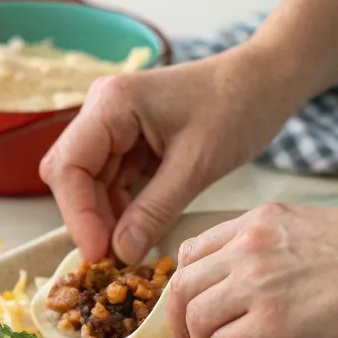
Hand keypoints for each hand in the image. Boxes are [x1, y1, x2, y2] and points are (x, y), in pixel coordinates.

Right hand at [40, 47, 295, 265]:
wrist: (267, 79)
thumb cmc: (239, 107)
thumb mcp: (197, 165)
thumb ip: (155, 211)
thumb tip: (120, 254)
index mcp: (111, 104)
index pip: (69, 167)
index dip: (78, 215)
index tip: (99, 254)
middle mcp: (101, 110)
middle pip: (70, 175)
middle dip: (87, 218)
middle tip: (112, 258)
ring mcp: (112, 125)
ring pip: (87, 183)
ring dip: (103, 217)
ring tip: (128, 249)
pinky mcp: (127, 140)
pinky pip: (109, 181)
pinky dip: (119, 209)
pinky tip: (138, 230)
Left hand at [166, 202, 337, 337]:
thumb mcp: (303, 227)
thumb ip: (266, 245)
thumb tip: (245, 277)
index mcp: (255, 223)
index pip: (191, 252)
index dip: (182, 286)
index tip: (188, 305)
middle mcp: (247, 249)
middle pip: (183, 287)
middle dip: (177, 319)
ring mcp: (257, 285)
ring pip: (195, 317)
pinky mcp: (273, 323)